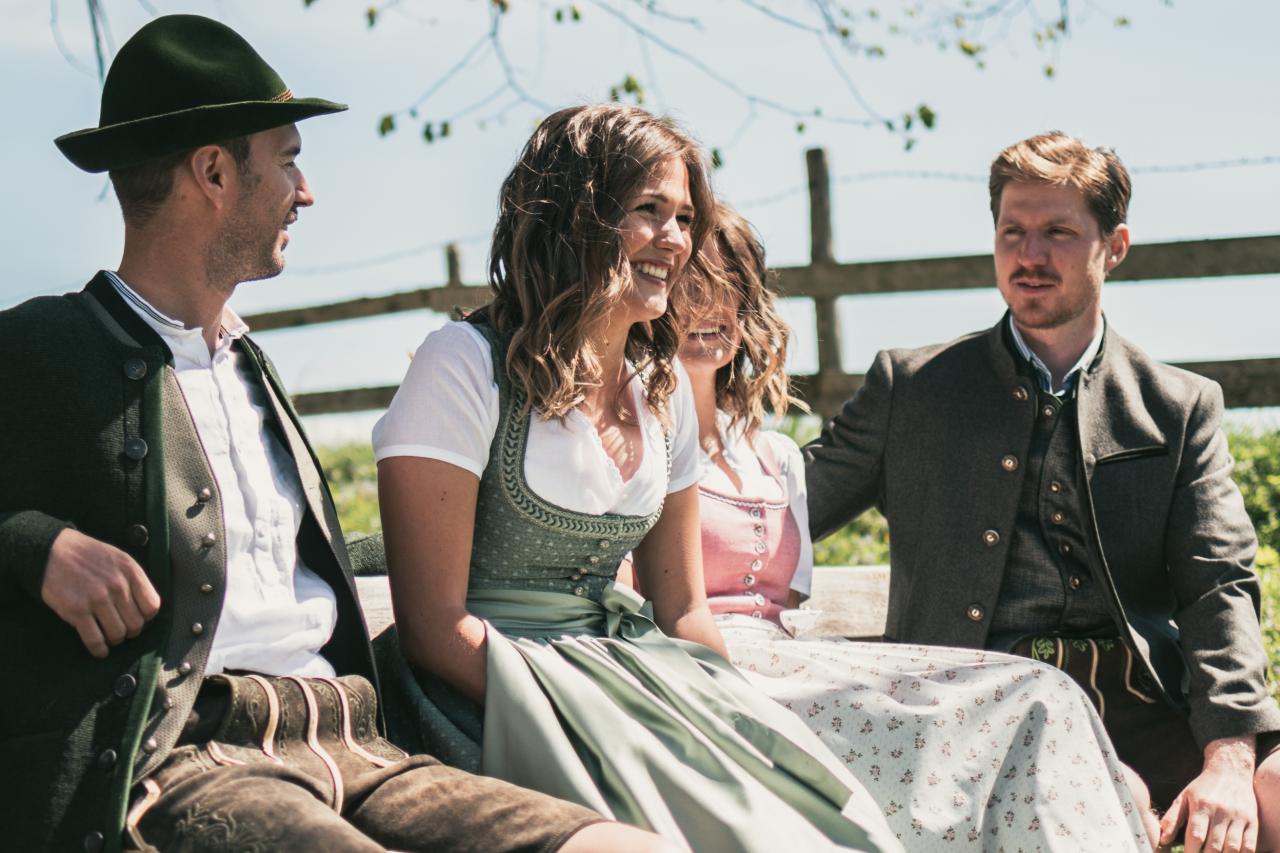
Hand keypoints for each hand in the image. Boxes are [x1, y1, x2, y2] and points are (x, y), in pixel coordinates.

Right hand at [41, 528, 160, 657]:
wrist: (52, 551)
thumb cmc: (89, 555)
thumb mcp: (120, 558)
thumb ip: (134, 580)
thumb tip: (146, 607)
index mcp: (131, 571)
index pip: (152, 606)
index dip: (146, 617)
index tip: (137, 618)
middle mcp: (117, 586)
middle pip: (136, 624)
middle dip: (131, 632)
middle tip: (122, 630)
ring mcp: (97, 599)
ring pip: (118, 633)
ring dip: (115, 640)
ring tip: (111, 638)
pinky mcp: (77, 611)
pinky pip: (95, 639)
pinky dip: (99, 649)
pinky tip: (100, 651)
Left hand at [1160, 736, 1258, 852]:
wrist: (1230, 770)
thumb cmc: (1203, 787)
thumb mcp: (1184, 798)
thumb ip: (1172, 819)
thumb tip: (1163, 840)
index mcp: (1202, 805)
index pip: (1195, 835)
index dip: (1190, 851)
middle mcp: (1221, 811)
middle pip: (1214, 845)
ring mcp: (1238, 817)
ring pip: (1232, 847)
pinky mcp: (1252, 821)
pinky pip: (1249, 845)